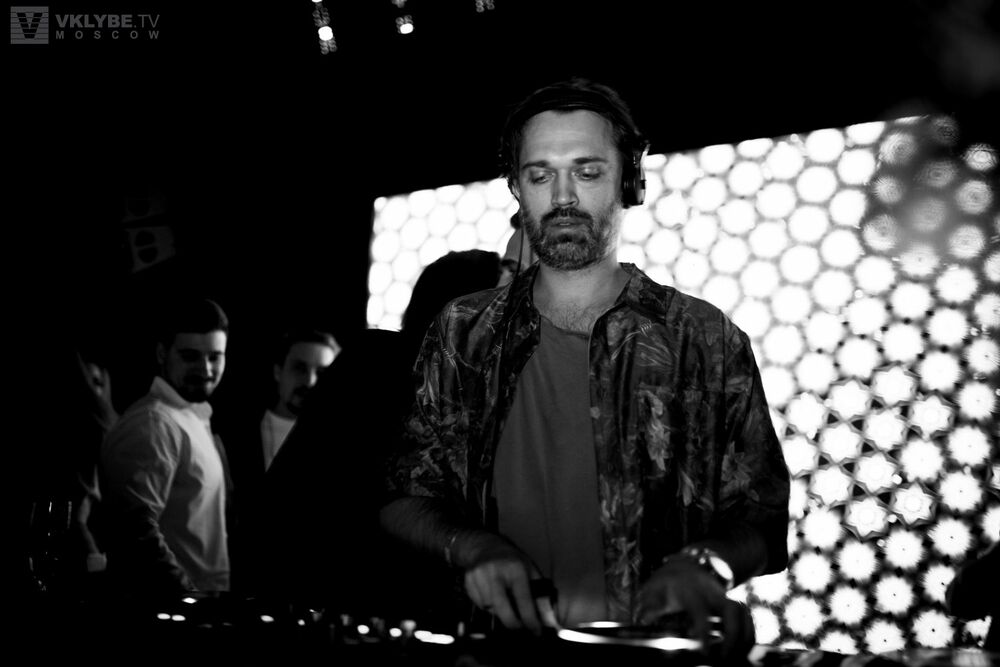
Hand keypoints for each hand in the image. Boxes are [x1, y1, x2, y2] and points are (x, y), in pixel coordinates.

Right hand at [459, 533, 558, 633]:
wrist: (485, 546)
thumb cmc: (512, 561)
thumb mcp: (531, 572)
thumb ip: (541, 597)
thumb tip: (550, 622)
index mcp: (515, 569)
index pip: (523, 600)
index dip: (530, 619)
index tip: (536, 632)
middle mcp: (495, 572)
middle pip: (502, 609)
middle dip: (512, 623)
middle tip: (520, 627)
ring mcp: (479, 577)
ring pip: (490, 609)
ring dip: (500, 612)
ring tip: (505, 600)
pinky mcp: (468, 582)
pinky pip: (479, 605)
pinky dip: (488, 606)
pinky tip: (492, 595)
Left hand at [636, 557, 753, 660]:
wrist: (683, 566)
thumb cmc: (665, 585)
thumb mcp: (653, 591)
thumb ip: (650, 607)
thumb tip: (646, 621)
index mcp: (690, 589)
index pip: (700, 610)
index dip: (703, 631)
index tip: (703, 652)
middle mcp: (712, 591)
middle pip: (733, 610)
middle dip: (733, 636)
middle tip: (724, 658)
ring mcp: (724, 596)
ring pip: (744, 613)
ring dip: (745, 637)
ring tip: (739, 658)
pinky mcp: (731, 603)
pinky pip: (746, 617)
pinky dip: (748, 635)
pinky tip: (743, 652)